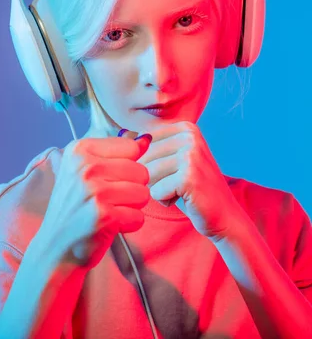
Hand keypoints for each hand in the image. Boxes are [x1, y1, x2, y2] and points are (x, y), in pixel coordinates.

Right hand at [34, 130, 151, 270]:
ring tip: (109, 212)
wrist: (56, 247)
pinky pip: (139, 217)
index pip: (130, 148)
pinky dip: (128, 225)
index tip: (105, 180)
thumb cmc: (75, 208)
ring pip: (143, 193)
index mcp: (78, 150)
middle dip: (131, 189)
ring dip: (131, 208)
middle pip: (141, 171)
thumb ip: (114, 154)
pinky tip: (109, 226)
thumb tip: (146, 139)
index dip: (126, 168)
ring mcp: (93, 191)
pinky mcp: (104, 215)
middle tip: (107, 201)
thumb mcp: (84, 173)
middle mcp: (84, 167)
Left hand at [136, 121, 245, 240]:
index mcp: (185, 127)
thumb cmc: (189, 189)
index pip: (141, 142)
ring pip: (147, 175)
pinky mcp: (189, 176)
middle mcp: (190, 136)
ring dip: (158, 189)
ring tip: (179, 190)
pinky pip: (155, 191)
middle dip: (152, 178)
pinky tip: (184, 198)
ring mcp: (191, 154)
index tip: (171, 171)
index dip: (147, 164)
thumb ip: (149, 146)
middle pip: (143, 158)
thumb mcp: (169, 160)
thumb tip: (121, 132)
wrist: (223, 215)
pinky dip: (164, 200)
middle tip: (176, 184)